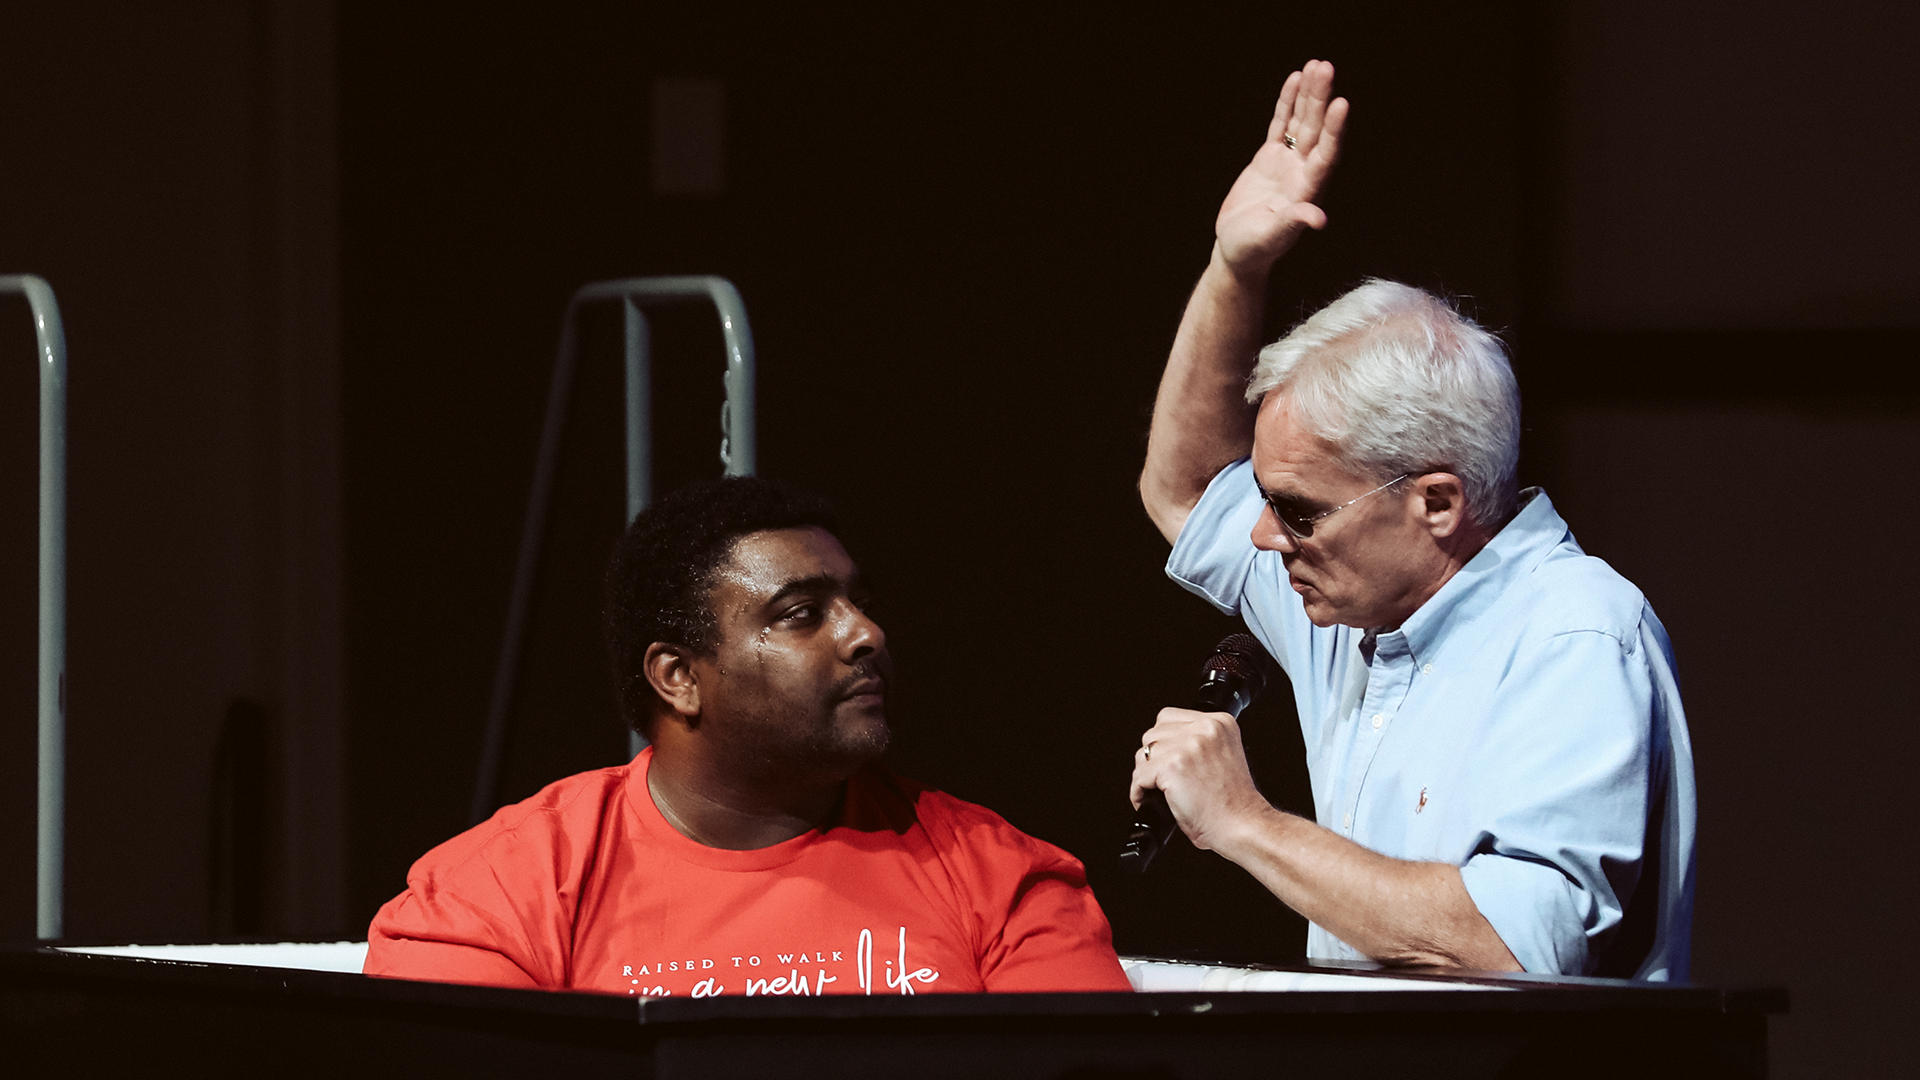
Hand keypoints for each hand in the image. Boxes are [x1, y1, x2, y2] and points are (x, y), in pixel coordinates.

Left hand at [1130, 707, 1272, 851]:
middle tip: (1160, 778)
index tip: (1165, 759)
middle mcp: (1204, 729)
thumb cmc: (1233, 801)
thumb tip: (1167, 744)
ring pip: (1143, 754)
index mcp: (1220, 722)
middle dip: (1153, 758)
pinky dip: (1139, 792)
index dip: (1163, 741)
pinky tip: (1149, 800)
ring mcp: (1188, 746)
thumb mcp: (1224, 755)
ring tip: (1156, 790)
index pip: (1169, 717)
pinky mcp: (1172, 766)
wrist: (1241, 824)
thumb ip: (1199, 742)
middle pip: (1153, 734)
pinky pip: (1139, 776)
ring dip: (1145, 775)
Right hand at [1215, 60, 1348, 279]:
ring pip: (1302, 122)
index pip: (1325, 154)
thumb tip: (1318, 219)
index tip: (1340, 103)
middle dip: (1321, 99)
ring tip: (1316, 66)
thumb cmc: (1253, 250)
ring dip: (1309, 95)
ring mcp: (1287, 163)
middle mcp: (1302, 172)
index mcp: (1306, 190)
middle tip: (1326, 69)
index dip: (1334, 130)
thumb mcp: (1271, 237)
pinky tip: (1294, 81)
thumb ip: (1293, 223)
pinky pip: (1281, 125)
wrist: (1236, 251)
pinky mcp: (1269, 158)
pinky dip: (1288, 104)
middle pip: (1316, 130)